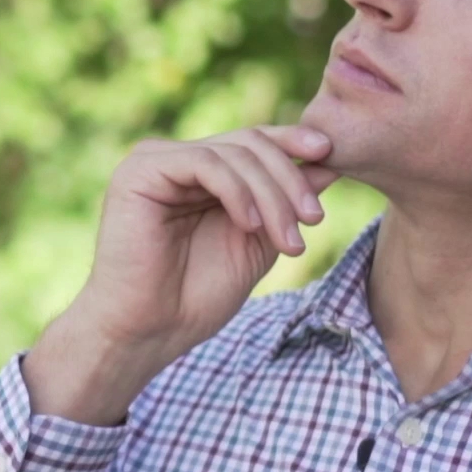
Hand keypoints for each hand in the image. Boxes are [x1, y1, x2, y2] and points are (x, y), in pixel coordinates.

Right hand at [24, 126, 337, 423]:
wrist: (149, 332)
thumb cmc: (196, 295)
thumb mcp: (258, 242)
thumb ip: (284, 202)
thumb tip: (328, 164)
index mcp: (201, 172)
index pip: (252, 140)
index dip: (292, 141)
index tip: (331, 156)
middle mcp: (176, 159)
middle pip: (249, 142)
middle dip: (289, 180)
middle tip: (314, 219)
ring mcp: (156, 161)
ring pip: (233, 152)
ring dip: (271, 194)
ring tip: (288, 240)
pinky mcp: (140, 171)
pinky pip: (204, 163)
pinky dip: (238, 192)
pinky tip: (251, 225)